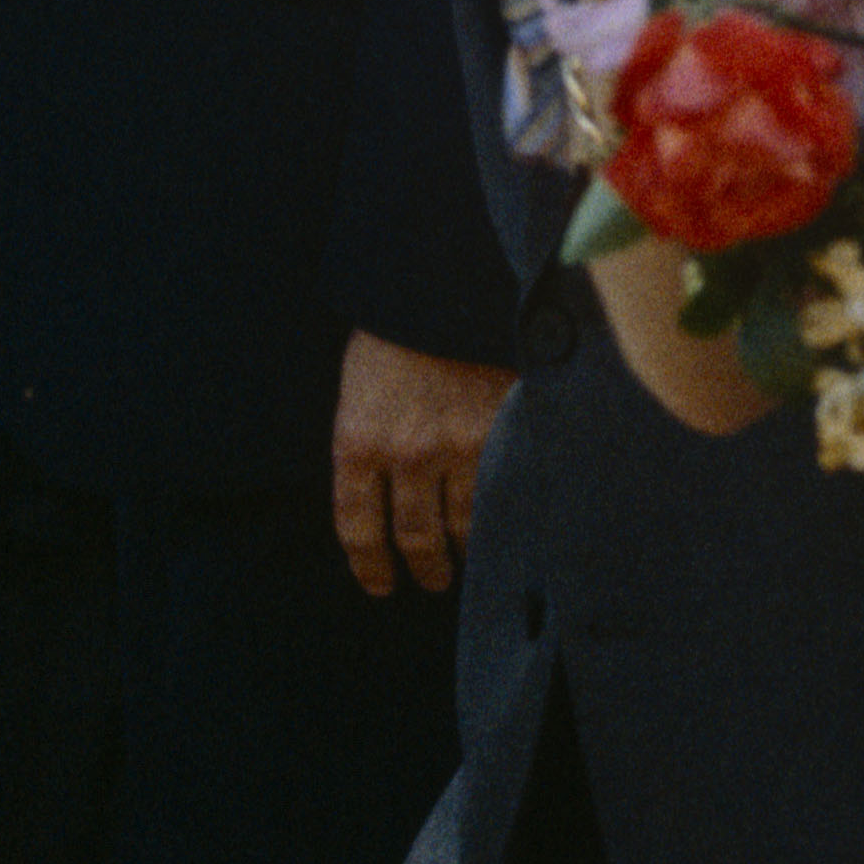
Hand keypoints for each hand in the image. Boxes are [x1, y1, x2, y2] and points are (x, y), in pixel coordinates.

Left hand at [332, 331, 511, 599]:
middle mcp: (405, 452)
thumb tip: (382, 496)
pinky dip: (503, 516)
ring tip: (469, 560)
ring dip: (465, 551)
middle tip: (430, 580)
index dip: (369, 564)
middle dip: (423, 566)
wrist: (442, 279)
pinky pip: (502, 493)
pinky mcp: (501, 431)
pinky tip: (506, 527)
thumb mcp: (358, 384)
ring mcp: (458, 445)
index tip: (380, 584)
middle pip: (414, 537)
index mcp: (356, 439)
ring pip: (463, 524)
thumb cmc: (395, 327)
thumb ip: (368, 441)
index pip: (357, 525)